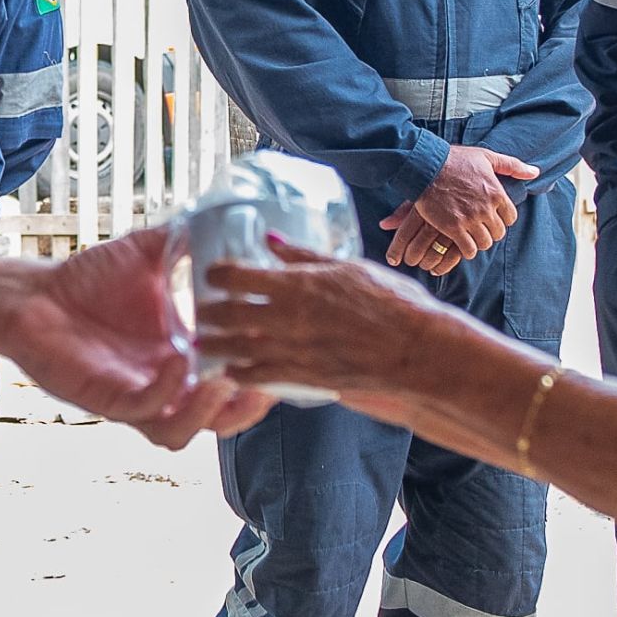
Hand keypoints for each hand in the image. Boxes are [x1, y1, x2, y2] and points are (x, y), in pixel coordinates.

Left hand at [7, 227, 274, 449]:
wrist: (32, 296)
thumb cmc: (87, 280)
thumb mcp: (146, 255)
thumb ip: (184, 240)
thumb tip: (221, 210)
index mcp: (181, 357)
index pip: (233, 380)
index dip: (262, 373)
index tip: (287, 347)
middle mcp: (163, 385)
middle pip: (219, 420)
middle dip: (248, 407)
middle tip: (270, 378)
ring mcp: (136, 397)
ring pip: (183, 431)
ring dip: (211, 412)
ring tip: (231, 380)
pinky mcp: (106, 400)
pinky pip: (145, 409)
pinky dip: (168, 390)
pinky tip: (179, 360)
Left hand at [196, 238, 459, 403]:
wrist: (417, 350)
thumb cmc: (393, 303)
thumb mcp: (349, 268)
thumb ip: (305, 258)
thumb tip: (272, 241)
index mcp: (299, 284)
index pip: (239, 276)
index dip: (218, 275)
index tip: (211, 274)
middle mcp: (289, 317)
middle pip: (231, 313)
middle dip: (209, 311)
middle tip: (199, 310)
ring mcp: (294, 349)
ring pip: (238, 347)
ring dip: (216, 344)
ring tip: (202, 342)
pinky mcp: (304, 376)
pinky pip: (259, 375)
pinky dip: (239, 373)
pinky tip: (230, 371)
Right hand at [382, 146, 541, 272]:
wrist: (426, 166)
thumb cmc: (456, 159)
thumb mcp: (487, 157)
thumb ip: (512, 166)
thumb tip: (535, 172)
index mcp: (496, 193)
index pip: (511, 218)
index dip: (501, 218)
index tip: (491, 216)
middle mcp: (486, 208)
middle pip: (498, 233)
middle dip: (491, 232)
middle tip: (480, 228)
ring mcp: (470, 219)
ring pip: (484, 243)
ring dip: (479, 242)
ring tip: (470, 236)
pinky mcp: (453, 228)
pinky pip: (468, 249)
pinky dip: (467, 250)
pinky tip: (461, 244)